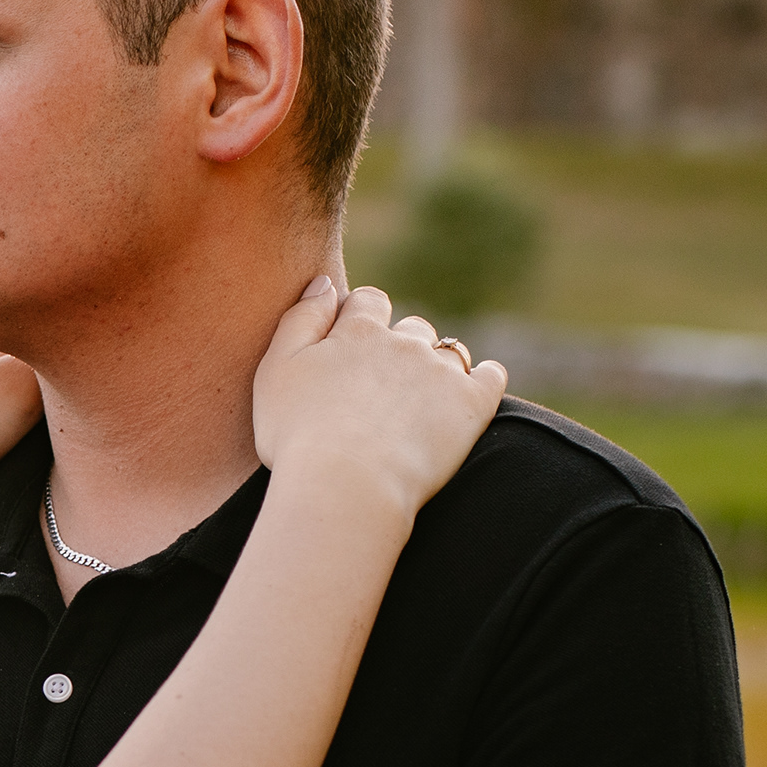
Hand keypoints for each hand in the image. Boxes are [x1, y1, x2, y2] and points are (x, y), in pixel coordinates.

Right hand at [247, 277, 504, 519]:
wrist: (345, 485)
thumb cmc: (298, 437)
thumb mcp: (275, 372)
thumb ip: (299, 320)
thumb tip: (325, 281)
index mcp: (356, 332)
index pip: (368, 301)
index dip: (363, 318)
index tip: (354, 346)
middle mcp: (403, 343)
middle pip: (412, 328)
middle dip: (402, 346)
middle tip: (385, 385)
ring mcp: (441, 372)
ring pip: (449, 350)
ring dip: (439, 365)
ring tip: (424, 399)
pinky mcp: (471, 404)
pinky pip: (491, 376)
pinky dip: (485, 378)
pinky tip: (472, 393)